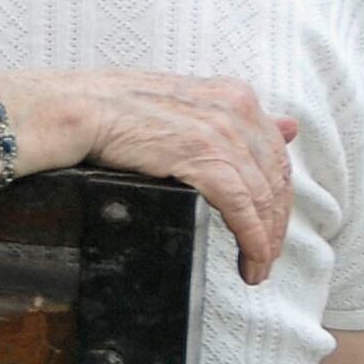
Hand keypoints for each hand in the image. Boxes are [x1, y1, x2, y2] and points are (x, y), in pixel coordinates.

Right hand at [6, 69, 295, 282]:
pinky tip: (251, 262)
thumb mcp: (184, 104)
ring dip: (266, 240)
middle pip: (275, 178)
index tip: (272, 223)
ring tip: (257, 267)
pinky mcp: (204, 159)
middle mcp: (237, 111)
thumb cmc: (112, 109)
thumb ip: (233, 119)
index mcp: (234, 96)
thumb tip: (289, 126)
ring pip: (263, 198)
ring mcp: (222, 134)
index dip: (278, 195)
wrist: (74, 108)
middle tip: (267, 255)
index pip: (274, 154)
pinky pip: (243, 210)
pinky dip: (253, 241)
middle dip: (276, 223)